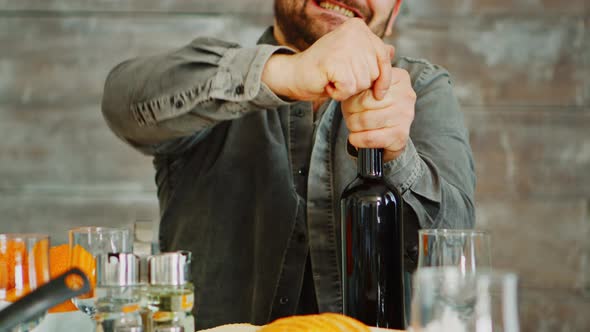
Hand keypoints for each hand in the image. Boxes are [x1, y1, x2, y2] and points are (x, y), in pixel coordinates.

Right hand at [263, 18, 394, 101]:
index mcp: (359, 28)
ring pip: (363, 82)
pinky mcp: (335, 62)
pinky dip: (339, 94)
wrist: (295, 74)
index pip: (384, 57)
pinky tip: (328, 85)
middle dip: (360, 83)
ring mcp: (344, 46)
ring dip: (348, 89)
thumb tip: (393, 50)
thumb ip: (371, 54)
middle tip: (340, 77)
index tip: (379, 92)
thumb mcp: (352, 58)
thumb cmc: (324, 69)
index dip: (383, 79)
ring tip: (333, 79)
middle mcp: (353, 32)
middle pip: (375, 72)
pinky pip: (349, 89)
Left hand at [341, 67, 415, 161]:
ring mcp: (405, 116)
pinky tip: (355, 138)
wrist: (391, 132)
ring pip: (365, 120)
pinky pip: (370, 138)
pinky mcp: (400, 135)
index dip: (354, 93)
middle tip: (350, 114)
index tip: (352, 99)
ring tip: (353, 125)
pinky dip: (358, 139)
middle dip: (350, 110)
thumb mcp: (369, 88)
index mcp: (399, 78)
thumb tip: (349, 90)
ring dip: (352, 125)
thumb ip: (363, 83)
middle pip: (364, 101)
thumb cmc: (375, 106)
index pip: (368, 81)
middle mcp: (406, 95)